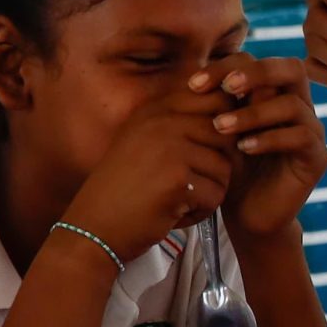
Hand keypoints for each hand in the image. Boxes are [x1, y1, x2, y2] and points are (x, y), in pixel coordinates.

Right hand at [59, 85, 236, 262]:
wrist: (94, 227)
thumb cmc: (125, 189)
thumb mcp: (146, 142)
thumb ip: (181, 124)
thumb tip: (232, 117)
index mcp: (156, 108)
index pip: (216, 99)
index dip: (223, 129)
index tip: (203, 153)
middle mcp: (162, 120)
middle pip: (227, 136)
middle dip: (217, 166)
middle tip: (189, 184)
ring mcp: (171, 148)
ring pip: (225, 168)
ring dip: (208, 192)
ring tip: (177, 200)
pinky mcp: (179, 179)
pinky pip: (216, 195)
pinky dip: (200, 212)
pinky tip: (173, 214)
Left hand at [196, 56, 326, 245]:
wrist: (246, 216)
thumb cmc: (229, 170)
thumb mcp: (216, 132)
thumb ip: (214, 104)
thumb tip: (190, 74)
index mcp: (273, 93)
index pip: (257, 61)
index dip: (226, 66)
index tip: (194, 85)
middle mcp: (298, 106)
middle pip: (291, 68)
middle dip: (256, 73)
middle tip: (227, 88)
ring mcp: (312, 131)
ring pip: (292, 104)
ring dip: (254, 112)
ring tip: (222, 126)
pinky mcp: (317, 158)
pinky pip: (301, 136)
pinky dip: (270, 138)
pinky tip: (244, 148)